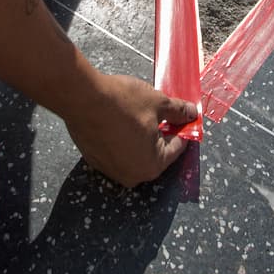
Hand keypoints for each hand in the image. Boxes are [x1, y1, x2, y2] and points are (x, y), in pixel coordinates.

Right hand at [64, 72, 197, 186]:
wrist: (82, 98)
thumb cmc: (123, 102)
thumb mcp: (158, 103)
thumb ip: (178, 111)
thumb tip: (191, 113)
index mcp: (152, 166)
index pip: (176, 148)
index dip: (182, 129)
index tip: (183, 116)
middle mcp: (132, 175)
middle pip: (155, 153)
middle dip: (161, 133)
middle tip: (162, 112)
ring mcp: (110, 169)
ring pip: (134, 152)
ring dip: (140, 136)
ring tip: (140, 113)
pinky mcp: (94, 159)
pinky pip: (116, 151)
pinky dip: (121, 138)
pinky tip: (120, 119)